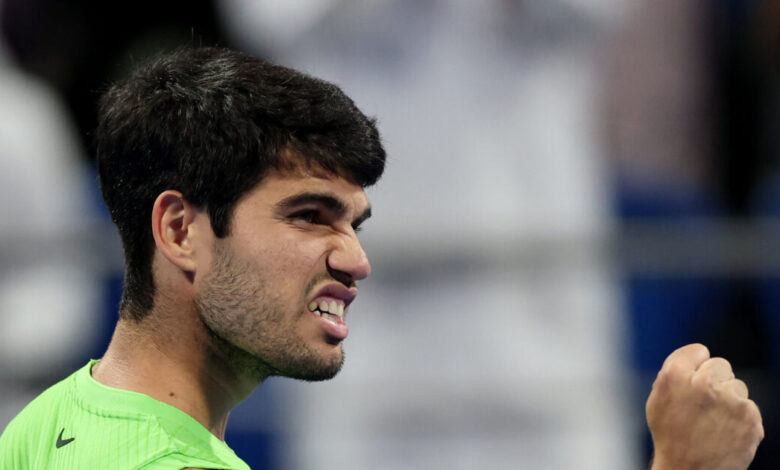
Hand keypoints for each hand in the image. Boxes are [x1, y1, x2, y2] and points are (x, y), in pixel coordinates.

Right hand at [646, 344, 763, 469]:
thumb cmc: (670, 436)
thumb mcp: (657, 398)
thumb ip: (673, 373)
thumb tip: (696, 357)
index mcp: (675, 375)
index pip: (698, 350)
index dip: (695, 366)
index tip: (692, 380)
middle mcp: (704, 383)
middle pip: (720, 365)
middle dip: (714, 380)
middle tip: (703, 404)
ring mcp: (730, 401)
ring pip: (737, 386)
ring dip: (729, 399)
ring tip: (713, 421)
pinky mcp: (751, 418)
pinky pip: (749, 406)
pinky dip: (741, 418)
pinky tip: (726, 431)